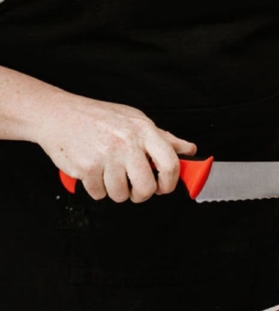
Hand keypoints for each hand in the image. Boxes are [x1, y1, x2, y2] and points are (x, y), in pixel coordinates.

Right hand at [37, 91, 196, 202]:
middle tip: (136, 188)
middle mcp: (126, 143)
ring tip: (110, 174)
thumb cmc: (97, 117)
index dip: (170, 182)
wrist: (58, 115)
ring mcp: (105, 156)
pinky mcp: (86, 168)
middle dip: (142, 194)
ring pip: (121, 194)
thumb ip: (164, 138)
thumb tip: (188, 149)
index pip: (170, 163)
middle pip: (146, 187)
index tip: (164, 186)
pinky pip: (99, 194)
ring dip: (116, 191)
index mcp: (142, 130)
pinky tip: (94, 172)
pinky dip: (97, 188)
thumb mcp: (135, 119)